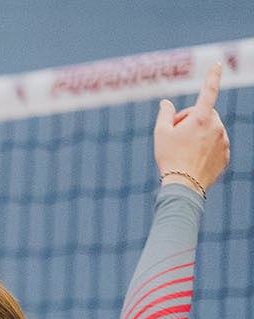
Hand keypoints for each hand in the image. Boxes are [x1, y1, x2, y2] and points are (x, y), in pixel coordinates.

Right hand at [155, 62, 229, 192]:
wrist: (185, 185)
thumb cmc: (169, 158)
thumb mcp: (160, 133)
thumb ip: (165, 114)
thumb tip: (167, 102)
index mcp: (200, 119)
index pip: (208, 92)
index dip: (212, 76)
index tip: (217, 63)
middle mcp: (216, 127)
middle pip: (204, 114)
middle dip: (191, 119)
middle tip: (175, 134)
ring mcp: (223, 141)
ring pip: (211, 129)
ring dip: (199, 134)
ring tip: (184, 150)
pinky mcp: (226, 154)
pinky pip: (216, 144)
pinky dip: (206, 147)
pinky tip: (194, 158)